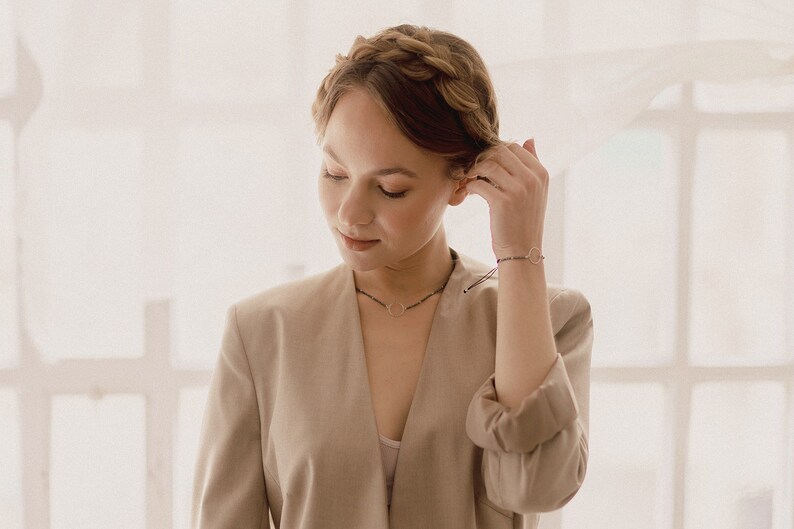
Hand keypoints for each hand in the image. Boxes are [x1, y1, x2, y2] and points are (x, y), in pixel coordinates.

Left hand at [462, 138, 548, 259]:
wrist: (522, 251)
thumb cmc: (524, 219)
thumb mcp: (535, 190)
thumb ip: (532, 163)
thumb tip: (529, 138)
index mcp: (541, 173)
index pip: (514, 147)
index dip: (495, 152)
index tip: (484, 162)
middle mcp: (532, 179)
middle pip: (499, 152)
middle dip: (482, 158)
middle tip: (472, 169)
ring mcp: (518, 190)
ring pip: (486, 165)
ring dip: (473, 171)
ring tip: (468, 180)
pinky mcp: (502, 203)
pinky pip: (478, 184)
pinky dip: (469, 186)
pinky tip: (468, 193)